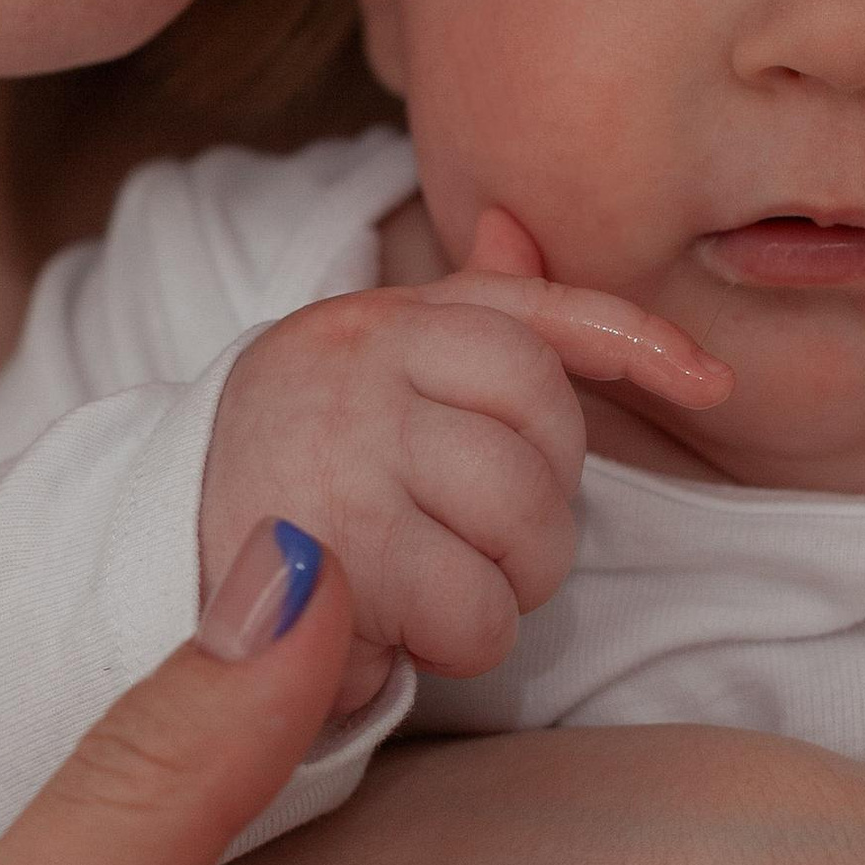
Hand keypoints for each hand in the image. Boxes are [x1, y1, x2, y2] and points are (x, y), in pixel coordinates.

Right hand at [200, 207, 729, 711]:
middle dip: (540, 519)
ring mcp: (346, 448)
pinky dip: (448, 644)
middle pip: (547, 436)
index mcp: (378, 321)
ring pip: (524, 528)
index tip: (712, 384)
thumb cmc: (292, 478)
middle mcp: (359, 363)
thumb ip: (452, 314)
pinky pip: (475, 612)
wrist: (152, 567)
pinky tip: (388, 630)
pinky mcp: (335, 551)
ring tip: (423, 589)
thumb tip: (513, 220)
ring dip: (497, 590)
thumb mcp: (364, 376)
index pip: (531, 315)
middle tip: (468, 548)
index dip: (636, 343)